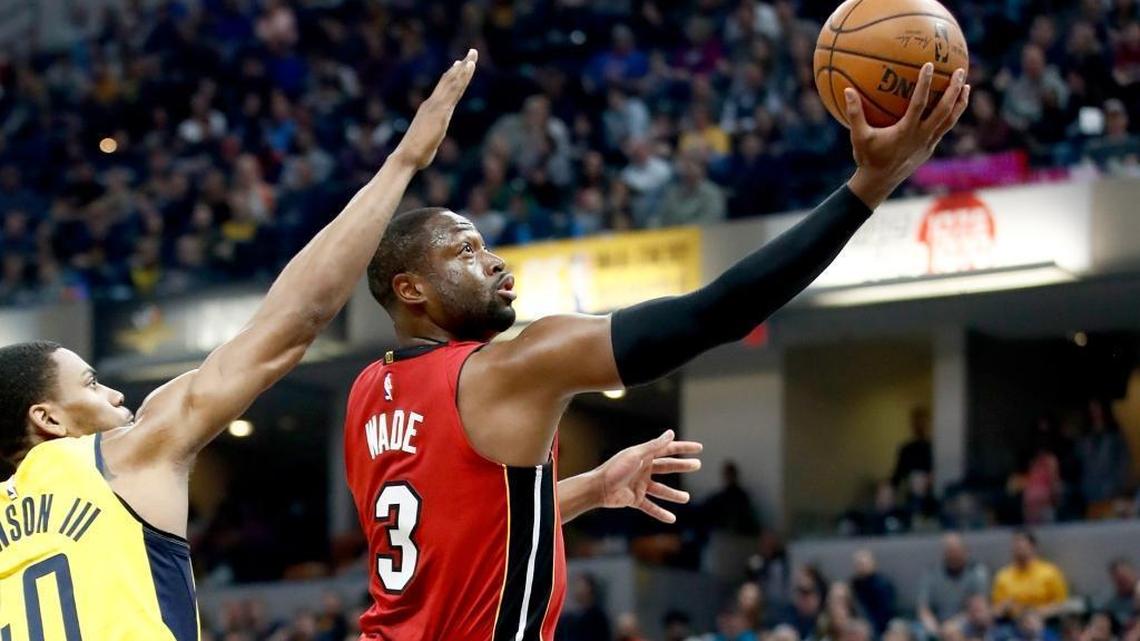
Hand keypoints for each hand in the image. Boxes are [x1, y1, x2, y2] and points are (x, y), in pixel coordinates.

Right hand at [392, 49, 477, 169]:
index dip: (453, 77)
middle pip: (449, 81)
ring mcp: (436, 106)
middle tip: (472, 52)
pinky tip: (467, 68)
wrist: (407, 156)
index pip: (444, 90)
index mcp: (430, 110)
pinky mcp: (440, 112)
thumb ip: (432, 135)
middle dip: (461, 66)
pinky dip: (461, 78)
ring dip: (463, 69)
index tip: (459, 64)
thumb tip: (431, 140)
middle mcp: (432, 104)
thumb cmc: (415, 153)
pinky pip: (453, 90)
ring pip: (452, 82)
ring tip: (472, 55)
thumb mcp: (428, 141)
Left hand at [598, 429, 701, 522]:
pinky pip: (651, 507)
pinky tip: (672, 518)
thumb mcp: (636, 455)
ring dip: (674, 495)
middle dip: (682, 466)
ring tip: (686, 498)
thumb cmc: (615, 468)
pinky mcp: (635, 499)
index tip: (699, 448)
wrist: (598, 488)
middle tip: (697, 466)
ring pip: (661, 490)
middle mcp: (643, 469)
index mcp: (644, 456)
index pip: (668, 449)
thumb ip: (654, 445)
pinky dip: (661, 513)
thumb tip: (671, 433)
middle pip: (668, 467)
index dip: (683, 448)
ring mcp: (640, 485)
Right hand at [845, 63, 969, 208]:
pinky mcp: (929, 148)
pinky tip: (951, 106)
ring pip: (950, 120)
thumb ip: (854, 113)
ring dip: (960, 103)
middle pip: (944, 110)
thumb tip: (847, 90)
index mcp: (906, 131)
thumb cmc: (867, 158)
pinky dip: (950, 115)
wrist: (879, 182)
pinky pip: (944, 128)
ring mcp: (928, 143)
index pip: (920, 103)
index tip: (929, 65)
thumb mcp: (858, 136)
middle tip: (960, 71)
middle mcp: (921, 136)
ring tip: (966, 87)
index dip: (925, 84)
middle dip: (954, 90)